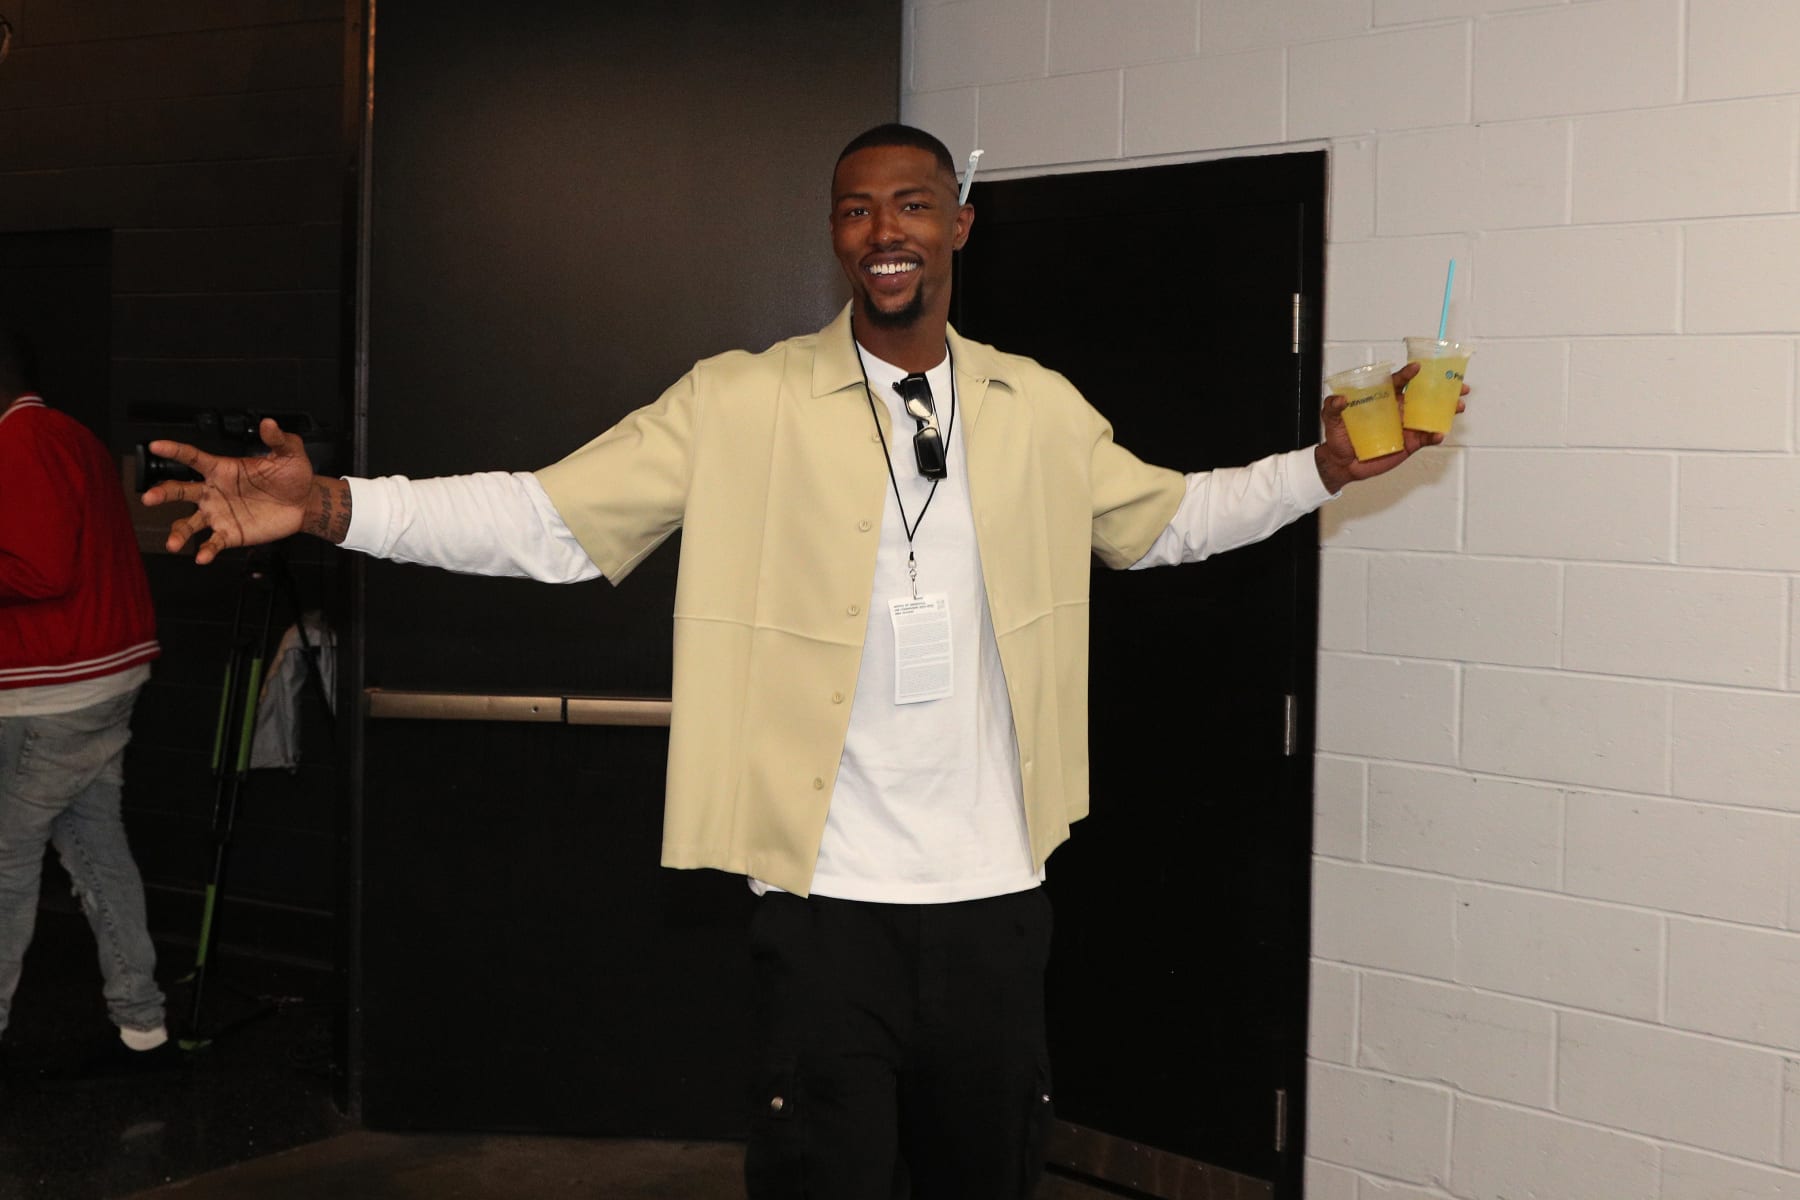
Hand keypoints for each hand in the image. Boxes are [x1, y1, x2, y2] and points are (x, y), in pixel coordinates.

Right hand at [141, 418, 322, 563]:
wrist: (305, 502)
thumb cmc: (292, 475)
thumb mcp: (288, 453)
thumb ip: (277, 439)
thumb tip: (269, 424)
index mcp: (222, 469)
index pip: (193, 457)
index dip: (174, 450)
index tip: (156, 445)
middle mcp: (213, 491)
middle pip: (180, 491)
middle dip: (162, 493)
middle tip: (149, 498)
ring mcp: (219, 514)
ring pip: (189, 523)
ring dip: (178, 532)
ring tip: (173, 543)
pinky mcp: (230, 534)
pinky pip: (213, 543)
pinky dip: (206, 550)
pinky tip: (202, 556)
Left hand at [1314, 363, 1468, 493]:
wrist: (1342, 463)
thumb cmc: (1338, 436)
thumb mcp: (1329, 418)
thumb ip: (1332, 406)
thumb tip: (1340, 399)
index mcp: (1383, 398)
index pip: (1398, 382)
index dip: (1408, 373)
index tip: (1417, 367)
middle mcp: (1398, 409)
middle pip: (1423, 395)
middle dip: (1442, 388)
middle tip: (1458, 385)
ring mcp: (1405, 426)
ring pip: (1430, 415)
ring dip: (1446, 410)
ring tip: (1458, 406)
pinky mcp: (1409, 444)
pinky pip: (1425, 438)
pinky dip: (1434, 436)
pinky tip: (1439, 434)